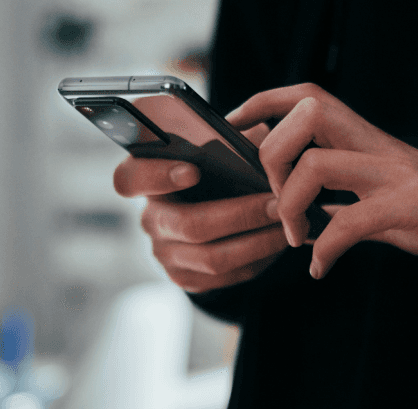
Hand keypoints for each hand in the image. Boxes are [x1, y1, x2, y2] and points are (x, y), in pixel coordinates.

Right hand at [113, 123, 288, 292]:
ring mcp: (165, 253)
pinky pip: (225, 277)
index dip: (157, 176)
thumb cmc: (221, 169)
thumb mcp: (222, 148)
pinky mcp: (186, 278)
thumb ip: (229, 141)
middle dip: (240, 214)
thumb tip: (256, 141)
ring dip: (257, 241)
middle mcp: (151, 218)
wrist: (220, 212)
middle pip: (188, 224)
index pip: (129, 179)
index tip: (193, 170)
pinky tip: (278, 242)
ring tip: (288, 224)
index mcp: (147, 179)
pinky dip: (257, 260)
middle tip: (278, 204)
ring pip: (212, 257)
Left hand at [227, 83, 417, 278]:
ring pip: (318, 165)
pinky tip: (321, 268)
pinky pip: (350, 223)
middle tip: (275, 199)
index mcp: (366, 138)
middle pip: (307, 114)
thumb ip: (340, 194)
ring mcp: (394, 173)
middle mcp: (377, 145)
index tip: (235, 125)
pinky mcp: (410, 206)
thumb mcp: (380, 193)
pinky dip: (326, 250)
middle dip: (273, 155)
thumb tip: (296, 209)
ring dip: (292, 206)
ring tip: (296, 237)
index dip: (264, 101)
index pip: (308, 96)